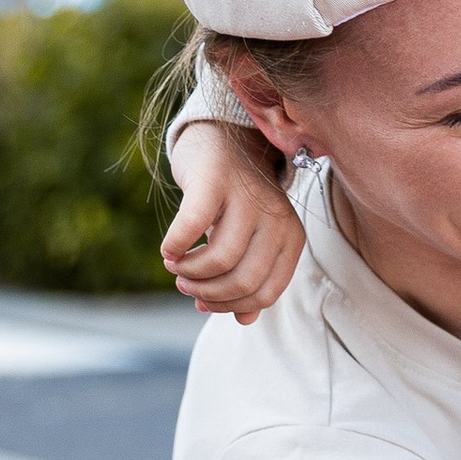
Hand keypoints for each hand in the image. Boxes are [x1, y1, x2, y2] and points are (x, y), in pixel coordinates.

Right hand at [163, 117, 305, 322]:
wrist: (223, 139)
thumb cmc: (236, 200)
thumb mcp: (252, 240)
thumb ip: (252, 278)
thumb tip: (244, 320)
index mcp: (291, 237)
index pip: (267, 292)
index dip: (231, 305)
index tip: (203, 301)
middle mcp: (277, 218)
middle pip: (245, 280)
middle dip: (208, 292)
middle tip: (185, 286)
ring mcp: (248, 197)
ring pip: (222, 259)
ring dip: (191, 273)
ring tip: (176, 267)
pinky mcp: (216, 180)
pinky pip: (194, 225)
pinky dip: (176, 245)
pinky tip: (169, 250)